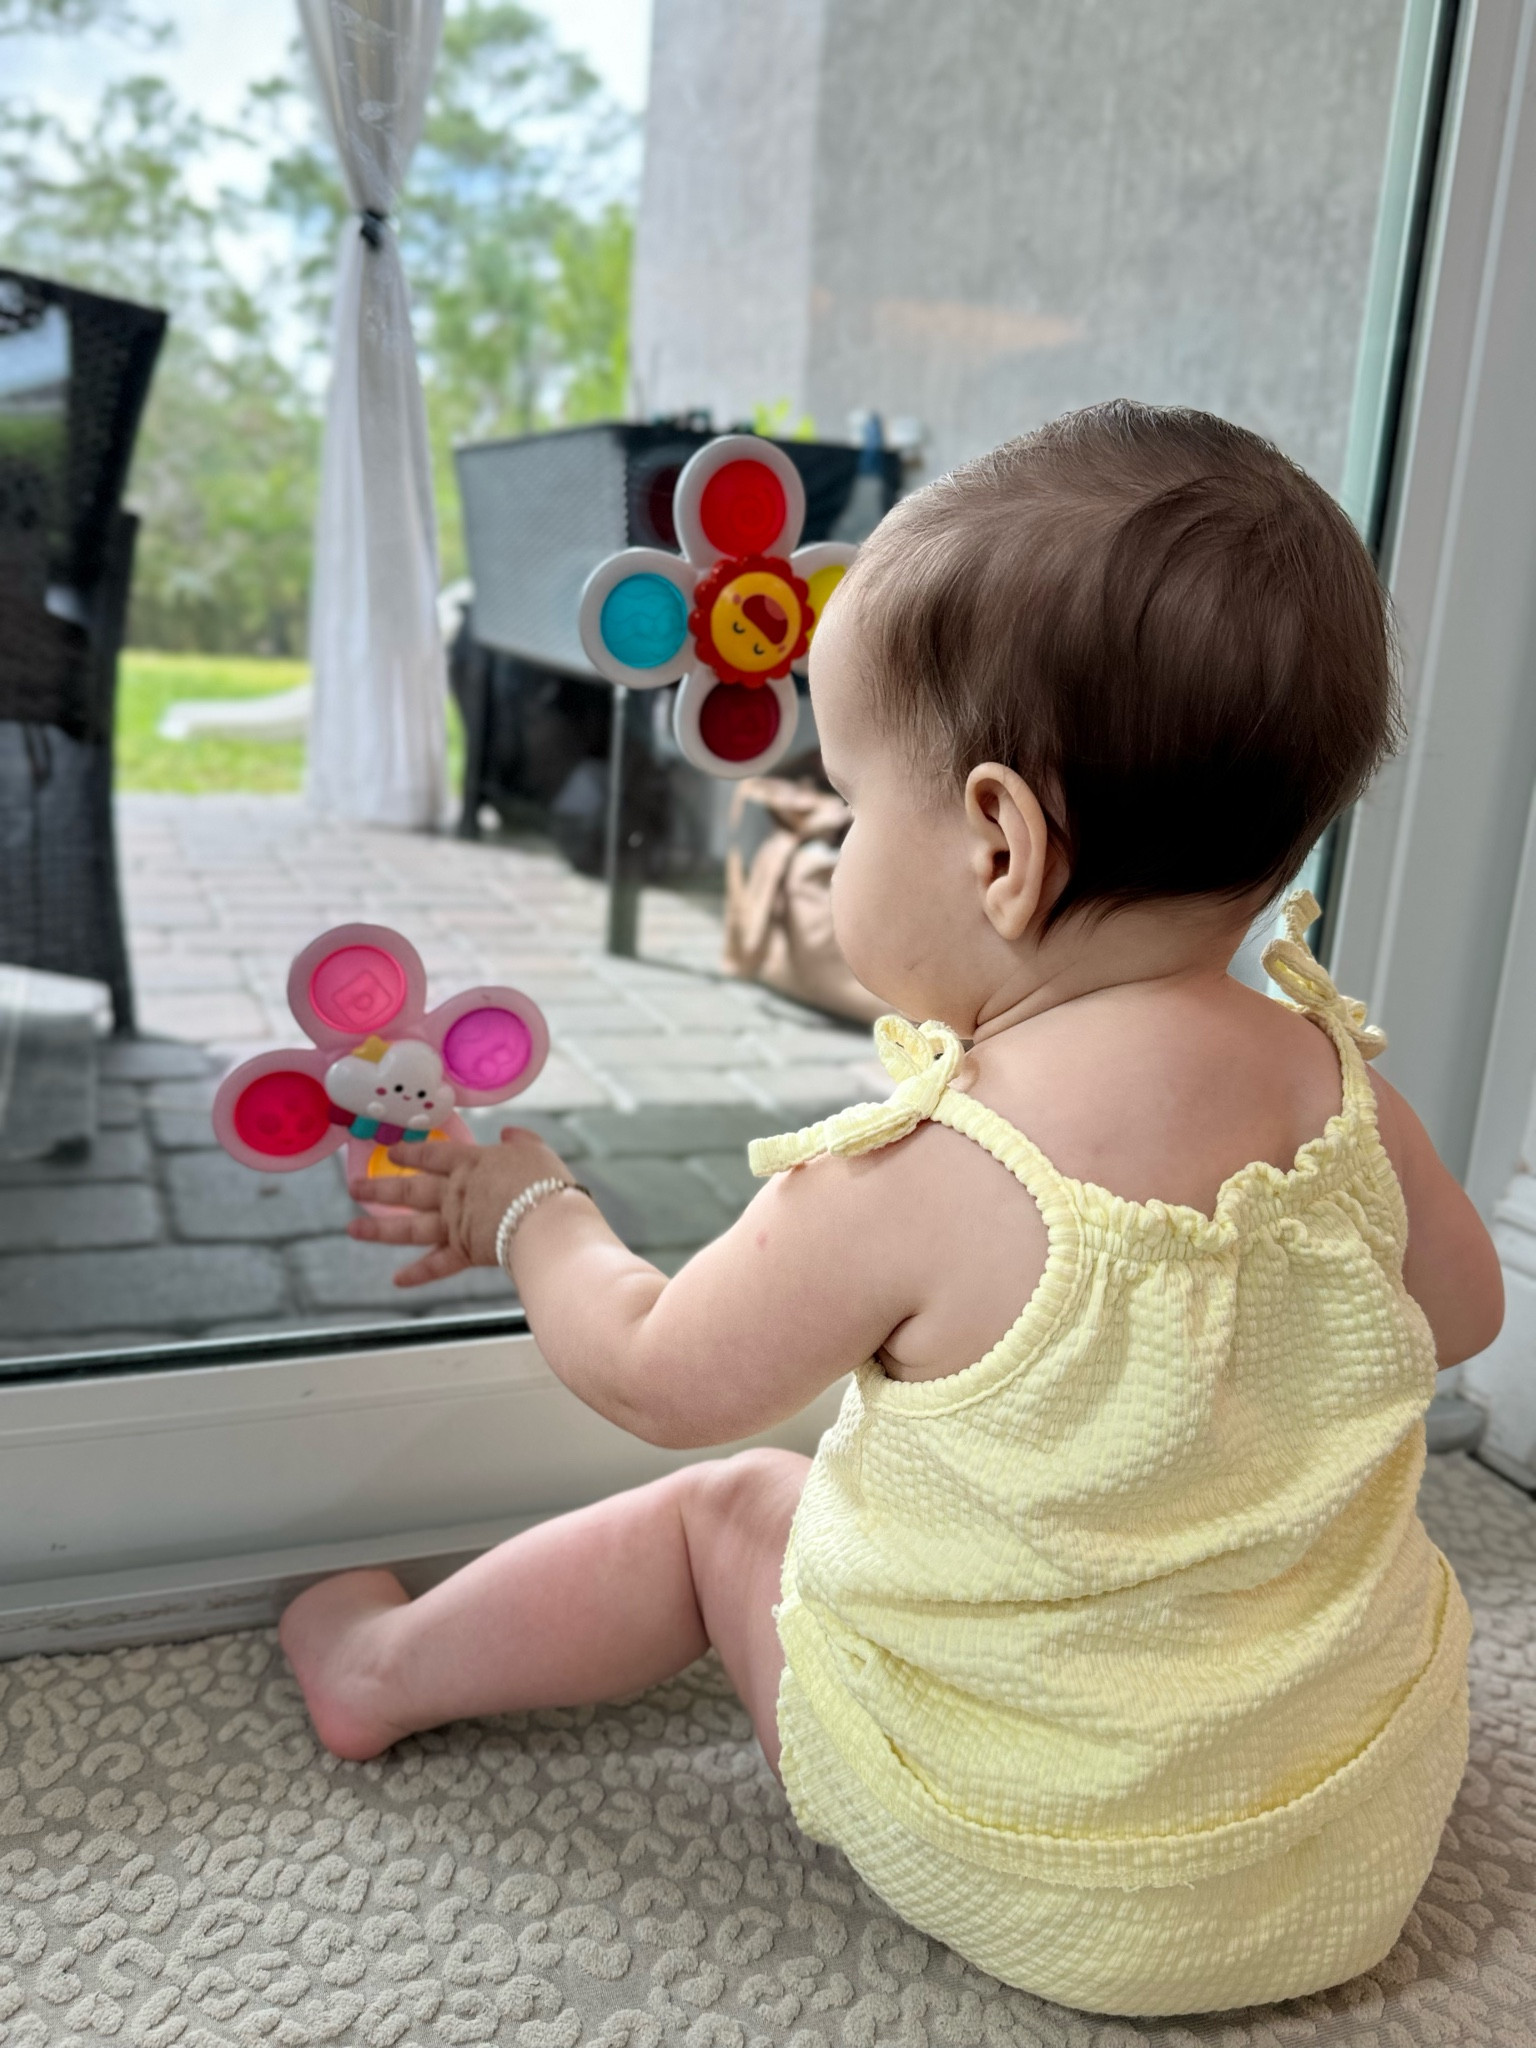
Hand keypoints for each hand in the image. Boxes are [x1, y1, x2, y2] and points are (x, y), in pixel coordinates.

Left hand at [347, 1128, 575, 1287]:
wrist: (546, 1219)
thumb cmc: (545, 1182)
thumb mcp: (537, 1152)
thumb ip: (522, 1142)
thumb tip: (511, 1133)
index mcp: (471, 1164)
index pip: (432, 1156)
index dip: (410, 1154)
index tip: (391, 1154)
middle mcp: (454, 1193)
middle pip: (409, 1189)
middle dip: (379, 1188)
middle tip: (354, 1189)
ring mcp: (455, 1224)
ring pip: (410, 1227)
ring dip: (379, 1230)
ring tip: (352, 1230)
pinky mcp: (465, 1252)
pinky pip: (437, 1265)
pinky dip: (417, 1274)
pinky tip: (396, 1280)